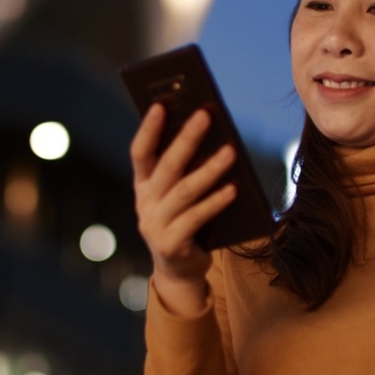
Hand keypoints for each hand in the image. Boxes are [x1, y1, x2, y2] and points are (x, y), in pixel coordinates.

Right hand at [130, 104, 237, 312]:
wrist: (180, 270)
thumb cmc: (184, 221)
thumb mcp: (177, 195)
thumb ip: (184, 171)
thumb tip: (210, 135)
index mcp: (143, 185)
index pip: (140, 152)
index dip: (149, 128)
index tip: (161, 103)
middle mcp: (145, 203)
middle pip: (166, 166)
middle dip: (186, 138)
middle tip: (206, 115)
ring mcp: (156, 225)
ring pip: (185, 191)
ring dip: (209, 169)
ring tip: (231, 151)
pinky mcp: (171, 244)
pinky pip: (197, 218)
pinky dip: (216, 202)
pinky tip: (234, 188)